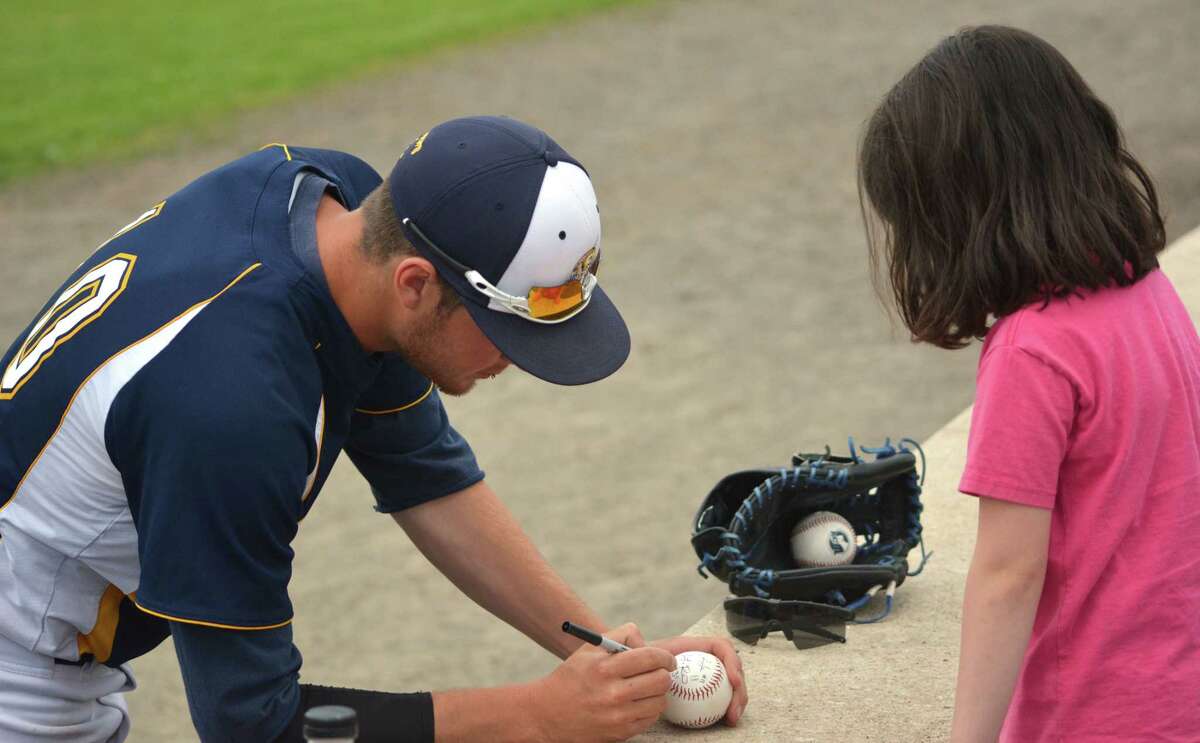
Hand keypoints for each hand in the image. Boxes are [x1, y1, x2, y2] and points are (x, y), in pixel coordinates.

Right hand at [529, 623, 674, 741]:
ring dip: (659, 693)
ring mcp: (617, 716)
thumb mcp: (590, 649)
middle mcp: (612, 693)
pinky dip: (650, 709)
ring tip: (648, 688)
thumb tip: (647, 644)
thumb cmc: (572, 677)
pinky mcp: (620, 733)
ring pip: (660, 701)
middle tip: (660, 673)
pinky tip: (639, 703)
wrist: (547, 714)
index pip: (650, 658)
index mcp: (604, 667)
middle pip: (661, 680)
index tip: (667, 660)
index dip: (665, 657)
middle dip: (665, 674)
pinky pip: (651, 718)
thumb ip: (620, 636)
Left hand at [650, 635, 747, 725]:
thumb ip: (644, 649)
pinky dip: (727, 709)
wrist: (641, 675)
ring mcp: (708, 676)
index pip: (721, 647)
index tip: (733, 681)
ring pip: (730, 686)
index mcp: (694, 646)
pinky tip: (726, 721)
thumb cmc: (643, 662)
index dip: (732, 661)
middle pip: (732, 669)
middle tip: (735, 709)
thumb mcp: (644, 653)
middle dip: (739, 689)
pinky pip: (721, 699)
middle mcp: (706, 659)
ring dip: (737, 701)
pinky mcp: (707, 690)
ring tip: (732, 718)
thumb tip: (643, 648)